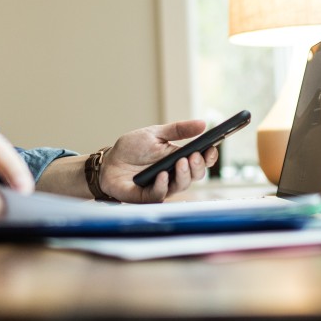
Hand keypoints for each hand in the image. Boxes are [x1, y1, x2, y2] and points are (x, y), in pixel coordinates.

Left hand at [97, 120, 217, 202]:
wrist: (109, 162)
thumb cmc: (133, 148)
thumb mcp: (156, 133)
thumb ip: (179, 130)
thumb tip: (203, 124)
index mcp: (179, 158)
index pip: (200, 161)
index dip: (208, 157)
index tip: (212, 148)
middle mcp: (175, 175)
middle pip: (195, 175)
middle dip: (198, 166)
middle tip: (195, 155)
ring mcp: (163, 187)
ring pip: (181, 186)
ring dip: (184, 175)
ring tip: (181, 162)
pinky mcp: (147, 196)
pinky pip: (159, 194)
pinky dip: (162, 185)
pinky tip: (162, 175)